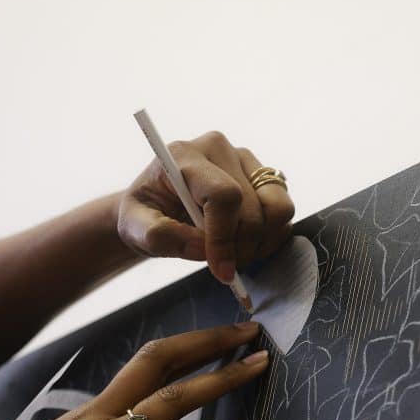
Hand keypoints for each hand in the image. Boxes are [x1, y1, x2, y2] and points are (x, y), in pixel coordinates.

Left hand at [116, 130, 295, 284]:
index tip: (220, 269)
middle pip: (251, 208)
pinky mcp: (264, 176)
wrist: (157, 207)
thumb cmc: (145, 214)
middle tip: (223, 267)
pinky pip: (284, 212)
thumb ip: (160, 236)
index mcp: (185, 156)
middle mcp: (220, 150)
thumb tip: (202, 247)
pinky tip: (246, 243)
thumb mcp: (135, 227)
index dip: (225, 238)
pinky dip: (271, 237)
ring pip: (279, 207)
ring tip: (236, 254)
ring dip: (261, 242)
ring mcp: (246, 161)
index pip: (223, 195)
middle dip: (240, 248)